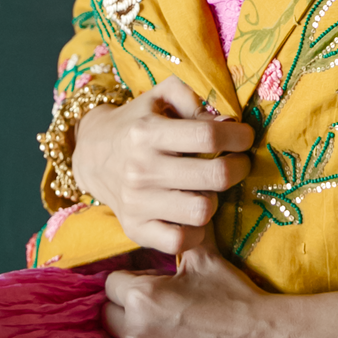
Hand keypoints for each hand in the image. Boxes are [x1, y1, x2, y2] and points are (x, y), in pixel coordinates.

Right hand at [71, 75, 253, 253]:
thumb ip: (194, 99)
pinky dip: (197, 231)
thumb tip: (226, 123)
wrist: (92, 155)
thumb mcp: (160, 96)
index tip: (244, 136)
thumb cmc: (137, 122)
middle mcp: (141, 169)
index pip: (209, 136)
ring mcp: (137, 203)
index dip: (238, 136)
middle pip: (215, 176)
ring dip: (216, 198)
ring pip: (203, 211)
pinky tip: (194, 213)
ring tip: (209, 187)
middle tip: (237, 162)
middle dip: (239, 167)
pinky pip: (181, 242)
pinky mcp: (136, 229)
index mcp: (147, 132)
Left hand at [103, 243, 337, 337]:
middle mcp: (134, 333)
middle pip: (109, 314)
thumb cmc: (237, 298)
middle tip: (159, 308)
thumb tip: (171, 215)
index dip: (134, 280)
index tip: (156, 284)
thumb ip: (179, 239)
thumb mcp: (206, 259)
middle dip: (127, 309)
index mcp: (141, 297)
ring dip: (137, 336)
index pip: (113, 283)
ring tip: (170, 332)